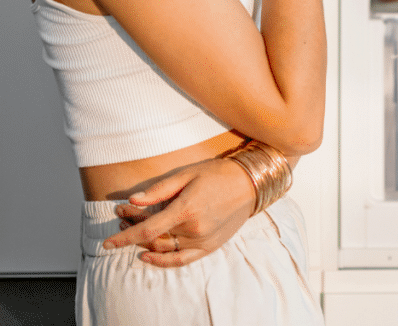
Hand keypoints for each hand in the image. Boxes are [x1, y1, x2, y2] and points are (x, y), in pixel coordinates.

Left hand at [101, 158, 255, 266]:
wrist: (250, 183)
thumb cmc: (218, 174)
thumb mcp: (188, 174)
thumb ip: (160, 190)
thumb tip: (133, 200)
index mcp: (187, 209)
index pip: (147, 229)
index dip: (124, 237)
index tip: (106, 243)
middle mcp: (194, 228)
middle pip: (153, 238)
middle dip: (132, 231)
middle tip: (121, 219)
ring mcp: (202, 240)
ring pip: (164, 249)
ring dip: (144, 243)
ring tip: (133, 231)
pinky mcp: (210, 246)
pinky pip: (181, 260)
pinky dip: (163, 262)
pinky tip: (148, 257)